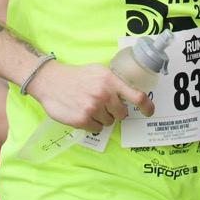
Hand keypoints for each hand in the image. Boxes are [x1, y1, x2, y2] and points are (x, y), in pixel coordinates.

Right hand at [25, 60, 154, 132]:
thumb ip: (114, 81)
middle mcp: (104, 94)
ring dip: (102, 117)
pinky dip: (92, 123)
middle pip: (122, 114)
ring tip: (89, 105)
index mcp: (110, 80)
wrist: (50, 81)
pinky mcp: (82, 119)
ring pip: (109, 122)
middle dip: (115, 111)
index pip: (136, 96)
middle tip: (103, 104)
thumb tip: (130, 93)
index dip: (147, 106)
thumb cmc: (76, 75)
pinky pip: (96, 129)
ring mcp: (93, 108)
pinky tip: (83, 112)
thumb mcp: (98, 70)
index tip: (149, 112)